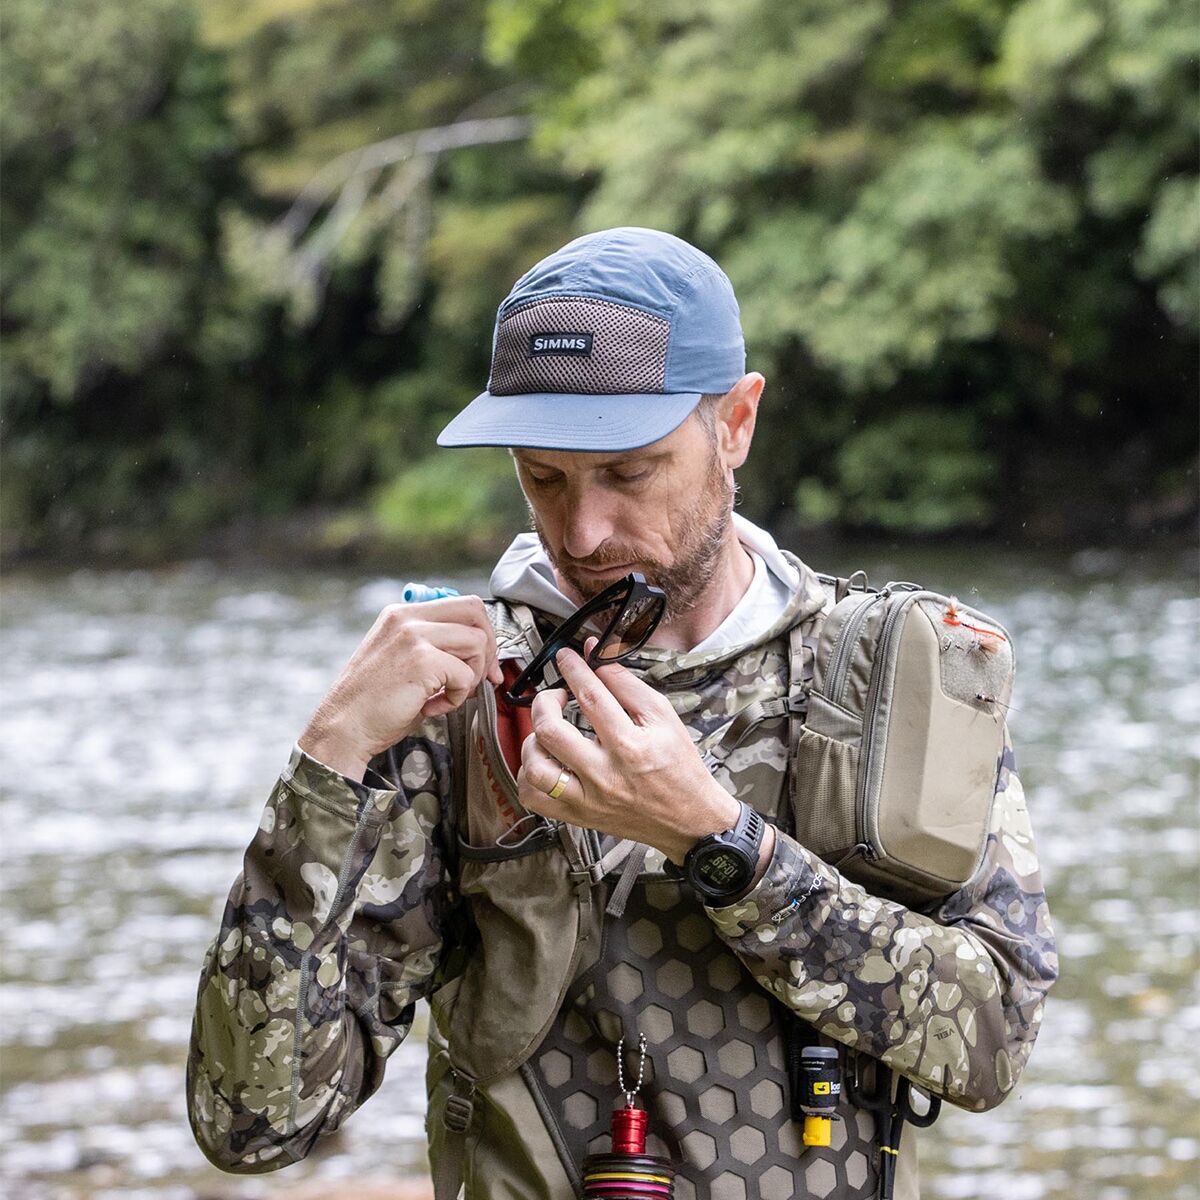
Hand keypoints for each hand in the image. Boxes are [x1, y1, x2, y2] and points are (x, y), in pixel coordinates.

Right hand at [300, 596, 501, 780]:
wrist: (342, 729)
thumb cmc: (371, 703)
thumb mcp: (401, 659)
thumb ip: (435, 646)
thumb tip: (480, 653)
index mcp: (402, 614)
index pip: (461, 605)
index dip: (482, 633)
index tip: (484, 663)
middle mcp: (407, 618)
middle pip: (475, 612)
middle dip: (488, 647)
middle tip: (482, 678)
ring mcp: (414, 636)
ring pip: (476, 642)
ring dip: (472, 675)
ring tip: (448, 694)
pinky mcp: (421, 661)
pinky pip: (465, 676)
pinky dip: (457, 698)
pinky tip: (433, 707)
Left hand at [516, 644, 741, 862]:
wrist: (689, 819)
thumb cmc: (679, 767)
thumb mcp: (663, 717)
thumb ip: (626, 683)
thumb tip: (597, 655)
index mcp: (630, 746)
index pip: (590, 696)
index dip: (573, 669)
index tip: (566, 656)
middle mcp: (605, 774)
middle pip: (551, 731)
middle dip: (545, 701)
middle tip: (555, 695)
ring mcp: (588, 799)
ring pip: (535, 768)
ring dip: (533, 740)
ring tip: (548, 732)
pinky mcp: (578, 816)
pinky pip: (534, 798)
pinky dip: (530, 775)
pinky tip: (545, 760)